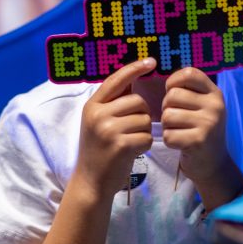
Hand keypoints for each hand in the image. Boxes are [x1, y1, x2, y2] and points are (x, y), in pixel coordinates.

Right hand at [74, 58, 155, 198]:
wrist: (91, 181)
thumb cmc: (100, 150)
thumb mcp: (99, 122)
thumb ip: (114, 102)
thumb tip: (133, 78)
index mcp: (92, 105)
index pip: (117, 80)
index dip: (135, 68)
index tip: (151, 61)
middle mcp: (98, 114)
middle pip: (138, 101)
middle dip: (142, 115)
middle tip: (132, 130)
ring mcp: (108, 129)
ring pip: (145, 119)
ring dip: (144, 131)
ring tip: (130, 141)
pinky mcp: (120, 145)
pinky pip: (146, 137)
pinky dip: (144, 145)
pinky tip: (132, 151)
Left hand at [161, 67, 228, 184]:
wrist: (213, 164)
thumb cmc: (200, 130)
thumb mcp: (202, 106)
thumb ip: (188, 90)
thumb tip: (157, 68)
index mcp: (214, 93)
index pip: (189, 73)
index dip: (173, 81)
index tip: (172, 92)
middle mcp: (215, 106)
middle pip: (172, 95)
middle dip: (167, 108)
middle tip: (176, 119)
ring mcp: (208, 123)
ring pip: (168, 115)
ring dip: (167, 126)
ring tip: (179, 131)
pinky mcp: (199, 141)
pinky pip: (168, 135)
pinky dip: (169, 140)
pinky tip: (179, 143)